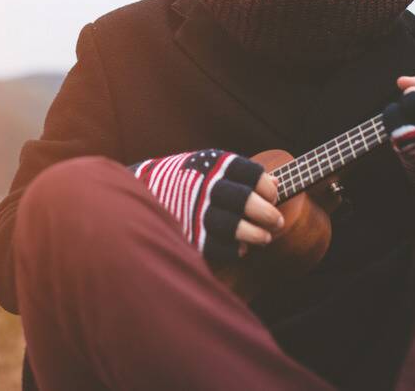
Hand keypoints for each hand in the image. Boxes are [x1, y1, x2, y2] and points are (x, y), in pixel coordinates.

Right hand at [128, 149, 282, 262]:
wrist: (138, 190)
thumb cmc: (184, 177)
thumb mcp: (208, 164)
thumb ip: (239, 173)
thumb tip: (275, 183)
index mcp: (212, 165)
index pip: (251, 174)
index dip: (267, 188)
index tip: (271, 196)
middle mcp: (204, 187)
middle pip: (245, 201)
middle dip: (267, 213)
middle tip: (276, 222)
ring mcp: (195, 212)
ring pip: (235, 227)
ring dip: (256, 234)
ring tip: (264, 237)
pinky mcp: (189, 235)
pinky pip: (220, 248)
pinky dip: (235, 249)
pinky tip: (241, 247)